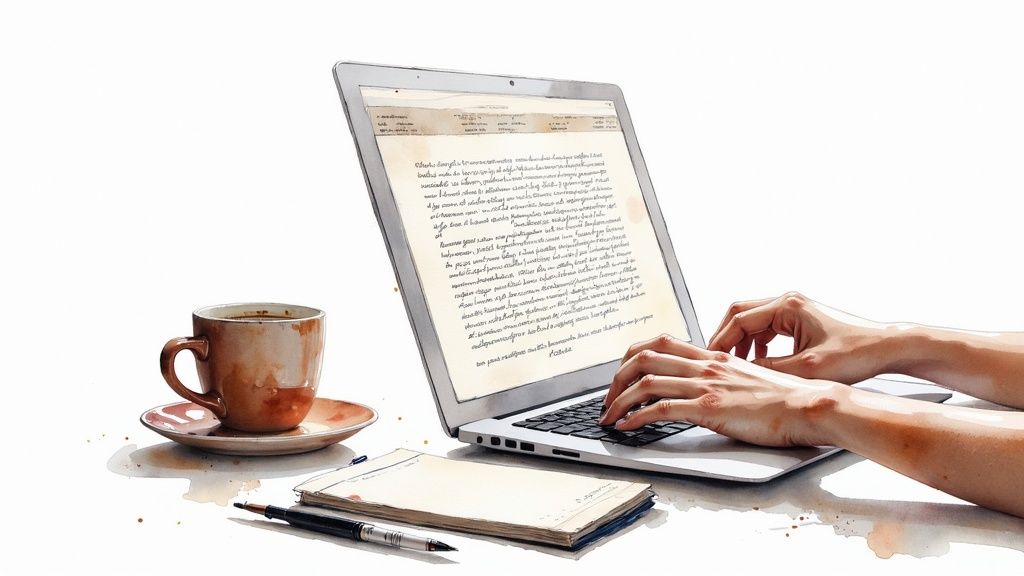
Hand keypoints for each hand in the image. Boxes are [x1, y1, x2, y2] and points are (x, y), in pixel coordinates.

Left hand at [598, 335, 840, 446]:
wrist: (808, 405)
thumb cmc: (785, 398)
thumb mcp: (745, 380)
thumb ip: (721, 381)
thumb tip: (702, 393)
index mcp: (712, 356)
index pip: (660, 343)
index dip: (633, 356)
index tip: (622, 375)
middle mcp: (704, 365)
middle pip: (643, 357)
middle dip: (616, 378)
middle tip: (607, 399)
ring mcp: (706, 385)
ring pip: (646, 381)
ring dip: (619, 400)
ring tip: (608, 417)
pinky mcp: (709, 407)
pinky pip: (661, 409)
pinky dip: (636, 417)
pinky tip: (627, 427)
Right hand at [707, 292, 891, 383]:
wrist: (886, 348)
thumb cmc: (856, 353)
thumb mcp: (806, 368)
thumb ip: (769, 369)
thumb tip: (742, 374)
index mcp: (787, 306)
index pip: (739, 319)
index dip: (720, 341)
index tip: (711, 359)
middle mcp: (789, 302)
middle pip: (741, 314)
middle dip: (725, 337)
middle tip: (715, 359)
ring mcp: (795, 309)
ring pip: (753, 320)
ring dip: (741, 340)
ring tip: (735, 363)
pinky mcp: (801, 319)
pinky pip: (768, 327)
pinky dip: (757, 342)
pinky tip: (758, 360)